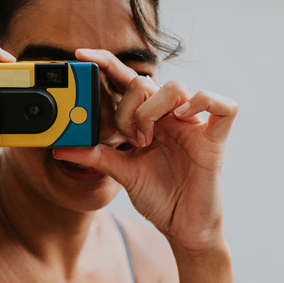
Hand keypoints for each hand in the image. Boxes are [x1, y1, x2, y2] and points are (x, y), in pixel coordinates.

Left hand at [54, 49, 237, 253]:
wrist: (182, 227)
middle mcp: (169, 115)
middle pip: (145, 82)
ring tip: (147, 141)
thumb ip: (94, 155)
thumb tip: (59, 147)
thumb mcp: (120, 172)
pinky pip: (224, 105)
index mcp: (147, 118)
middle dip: (128, 109)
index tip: (81, 55)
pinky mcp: (215, 139)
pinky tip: (183, 119)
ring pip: (175, 87)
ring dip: (153, 111)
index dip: (106, 62)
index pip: (126, 79)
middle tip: (129, 139)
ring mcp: (193, 124)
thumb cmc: (158, 196)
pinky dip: (203, 102)